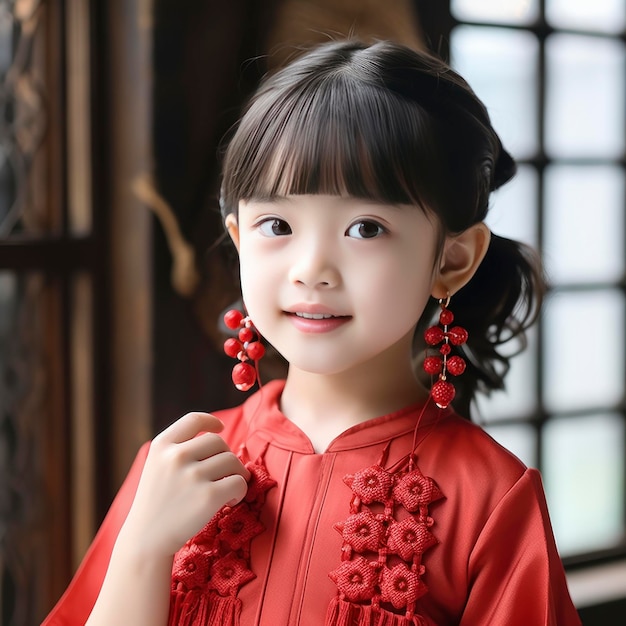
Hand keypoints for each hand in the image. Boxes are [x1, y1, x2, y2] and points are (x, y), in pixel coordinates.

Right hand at [121, 412, 249, 557]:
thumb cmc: (157, 503)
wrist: (146, 540)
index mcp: (162, 445)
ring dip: (236, 474)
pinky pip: (239, 482)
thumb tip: (217, 433)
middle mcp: (176, 456)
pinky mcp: (208, 496)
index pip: (193, 419)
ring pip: (232, 461)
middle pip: (218, 441)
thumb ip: (180, 448)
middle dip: (225, 456)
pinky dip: (240, 490)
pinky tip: (230, 501)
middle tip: (223, 475)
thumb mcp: (157, 466)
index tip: (219, 427)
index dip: (211, 421)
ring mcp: (192, 476)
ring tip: (227, 490)